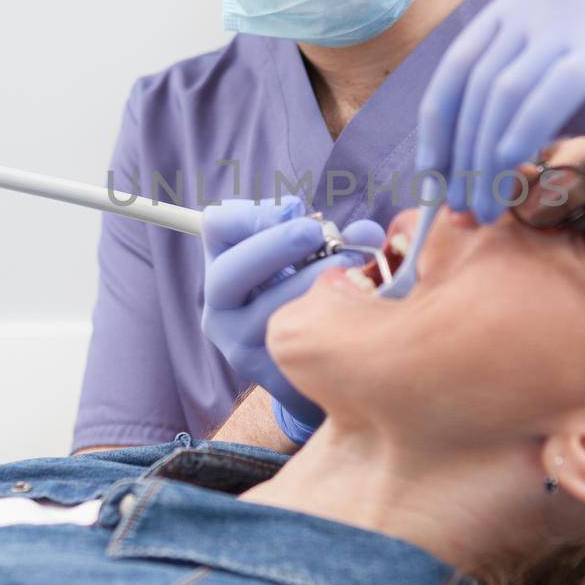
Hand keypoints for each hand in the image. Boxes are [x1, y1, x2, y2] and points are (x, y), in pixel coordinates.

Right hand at [201, 196, 384, 431]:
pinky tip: (352, 311)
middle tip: (315, 233)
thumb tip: (366, 232)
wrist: (312, 363)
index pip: (218, 227)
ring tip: (348, 269)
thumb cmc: (307, 295)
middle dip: (275, 245)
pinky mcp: (266, 375)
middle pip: (229, 272)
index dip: (253, 214)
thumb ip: (331, 236)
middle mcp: (220, 307)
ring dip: (309, 284)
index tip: (294, 210)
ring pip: (267, 312)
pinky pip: (293, 348)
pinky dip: (325, 323)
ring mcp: (238, 345)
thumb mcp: (307, 259)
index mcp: (224, 265)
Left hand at [416, 0, 584, 223]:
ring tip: (485, 210)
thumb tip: (465, 168)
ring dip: (483, 163)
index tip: (432, 181)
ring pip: (498, 97)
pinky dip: (515, 146)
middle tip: (459, 209)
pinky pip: (538, 102)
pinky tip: (513, 182)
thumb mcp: (573, 91)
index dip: (437, 131)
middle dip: (458, 157)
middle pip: (471, 86)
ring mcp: (570, 15)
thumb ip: (522, 112)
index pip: (457, 68)